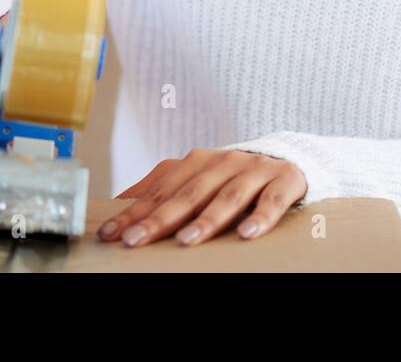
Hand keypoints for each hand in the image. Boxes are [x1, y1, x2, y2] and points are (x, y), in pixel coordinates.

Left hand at [97, 148, 307, 247]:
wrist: (289, 159)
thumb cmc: (233, 178)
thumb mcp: (198, 179)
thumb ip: (163, 189)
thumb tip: (120, 203)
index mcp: (197, 161)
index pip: (161, 190)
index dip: (134, 212)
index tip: (110, 233)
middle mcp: (223, 161)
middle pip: (189, 194)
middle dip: (160, 218)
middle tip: (136, 240)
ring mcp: (255, 169)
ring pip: (228, 197)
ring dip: (206, 220)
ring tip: (185, 241)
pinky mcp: (286, 179)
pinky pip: (273, 200)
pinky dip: (261, 216)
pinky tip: (247, 234)